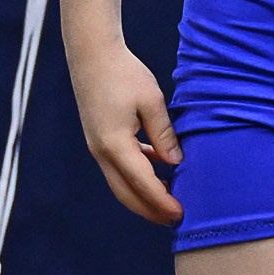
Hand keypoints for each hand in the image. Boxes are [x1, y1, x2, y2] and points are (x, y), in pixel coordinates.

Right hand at [70, 41, 183, 223]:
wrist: (92, 55)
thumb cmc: (124, 73)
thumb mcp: (152, 101)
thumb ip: (164, 134)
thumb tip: (176, 163)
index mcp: (115, 145)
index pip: (143, 184)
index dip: (162, 202)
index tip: (181, 214)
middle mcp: (102, 152)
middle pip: (127, 194)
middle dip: (151, 210)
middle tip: (176, 219)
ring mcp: (97, 147)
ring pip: (121, 184)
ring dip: (143, 196)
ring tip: (168, 202)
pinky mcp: (99, 140)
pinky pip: (118, 168)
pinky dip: (137, 176)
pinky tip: (158, 171)